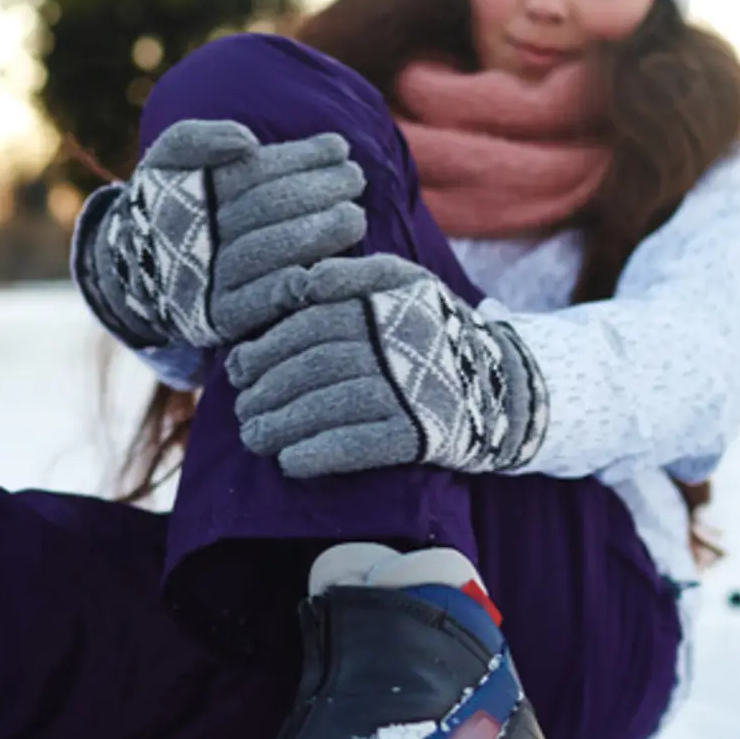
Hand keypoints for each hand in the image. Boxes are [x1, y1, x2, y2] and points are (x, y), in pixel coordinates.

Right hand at [83, 120, 366, 348]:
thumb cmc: (170, 201)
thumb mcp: (170, 158)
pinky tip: (331, 268)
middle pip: (263, 211)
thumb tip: (246, 141)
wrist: (138, 270)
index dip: (299, 157)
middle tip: (356, 179)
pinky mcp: (222, 320)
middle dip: (315, 191)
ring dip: (316, 235)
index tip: (339, 147)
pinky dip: (296, 287)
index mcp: (187, 196)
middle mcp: (194, 240)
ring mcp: (207, 282)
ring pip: (267, 254)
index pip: (251, 174)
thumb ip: (199, 139)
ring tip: (356, 217)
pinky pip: (263, 303)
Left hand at [224, 255, 548, 478]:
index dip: (266, 348)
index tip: (237, 370)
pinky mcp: (419, 434)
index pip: (309, 324)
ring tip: (254, 438)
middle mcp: (396, 342)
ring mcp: (408, 389)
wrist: (502, 386)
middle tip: (242, 410)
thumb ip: (355, 275)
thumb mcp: (405, 283)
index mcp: (386, 303)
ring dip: (281, 425)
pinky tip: (289, 462)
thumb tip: (303, 282)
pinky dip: (318, 454)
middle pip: (312, 365)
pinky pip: (358, 445)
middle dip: (267, 390)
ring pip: (327, 404)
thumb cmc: (435, 332)